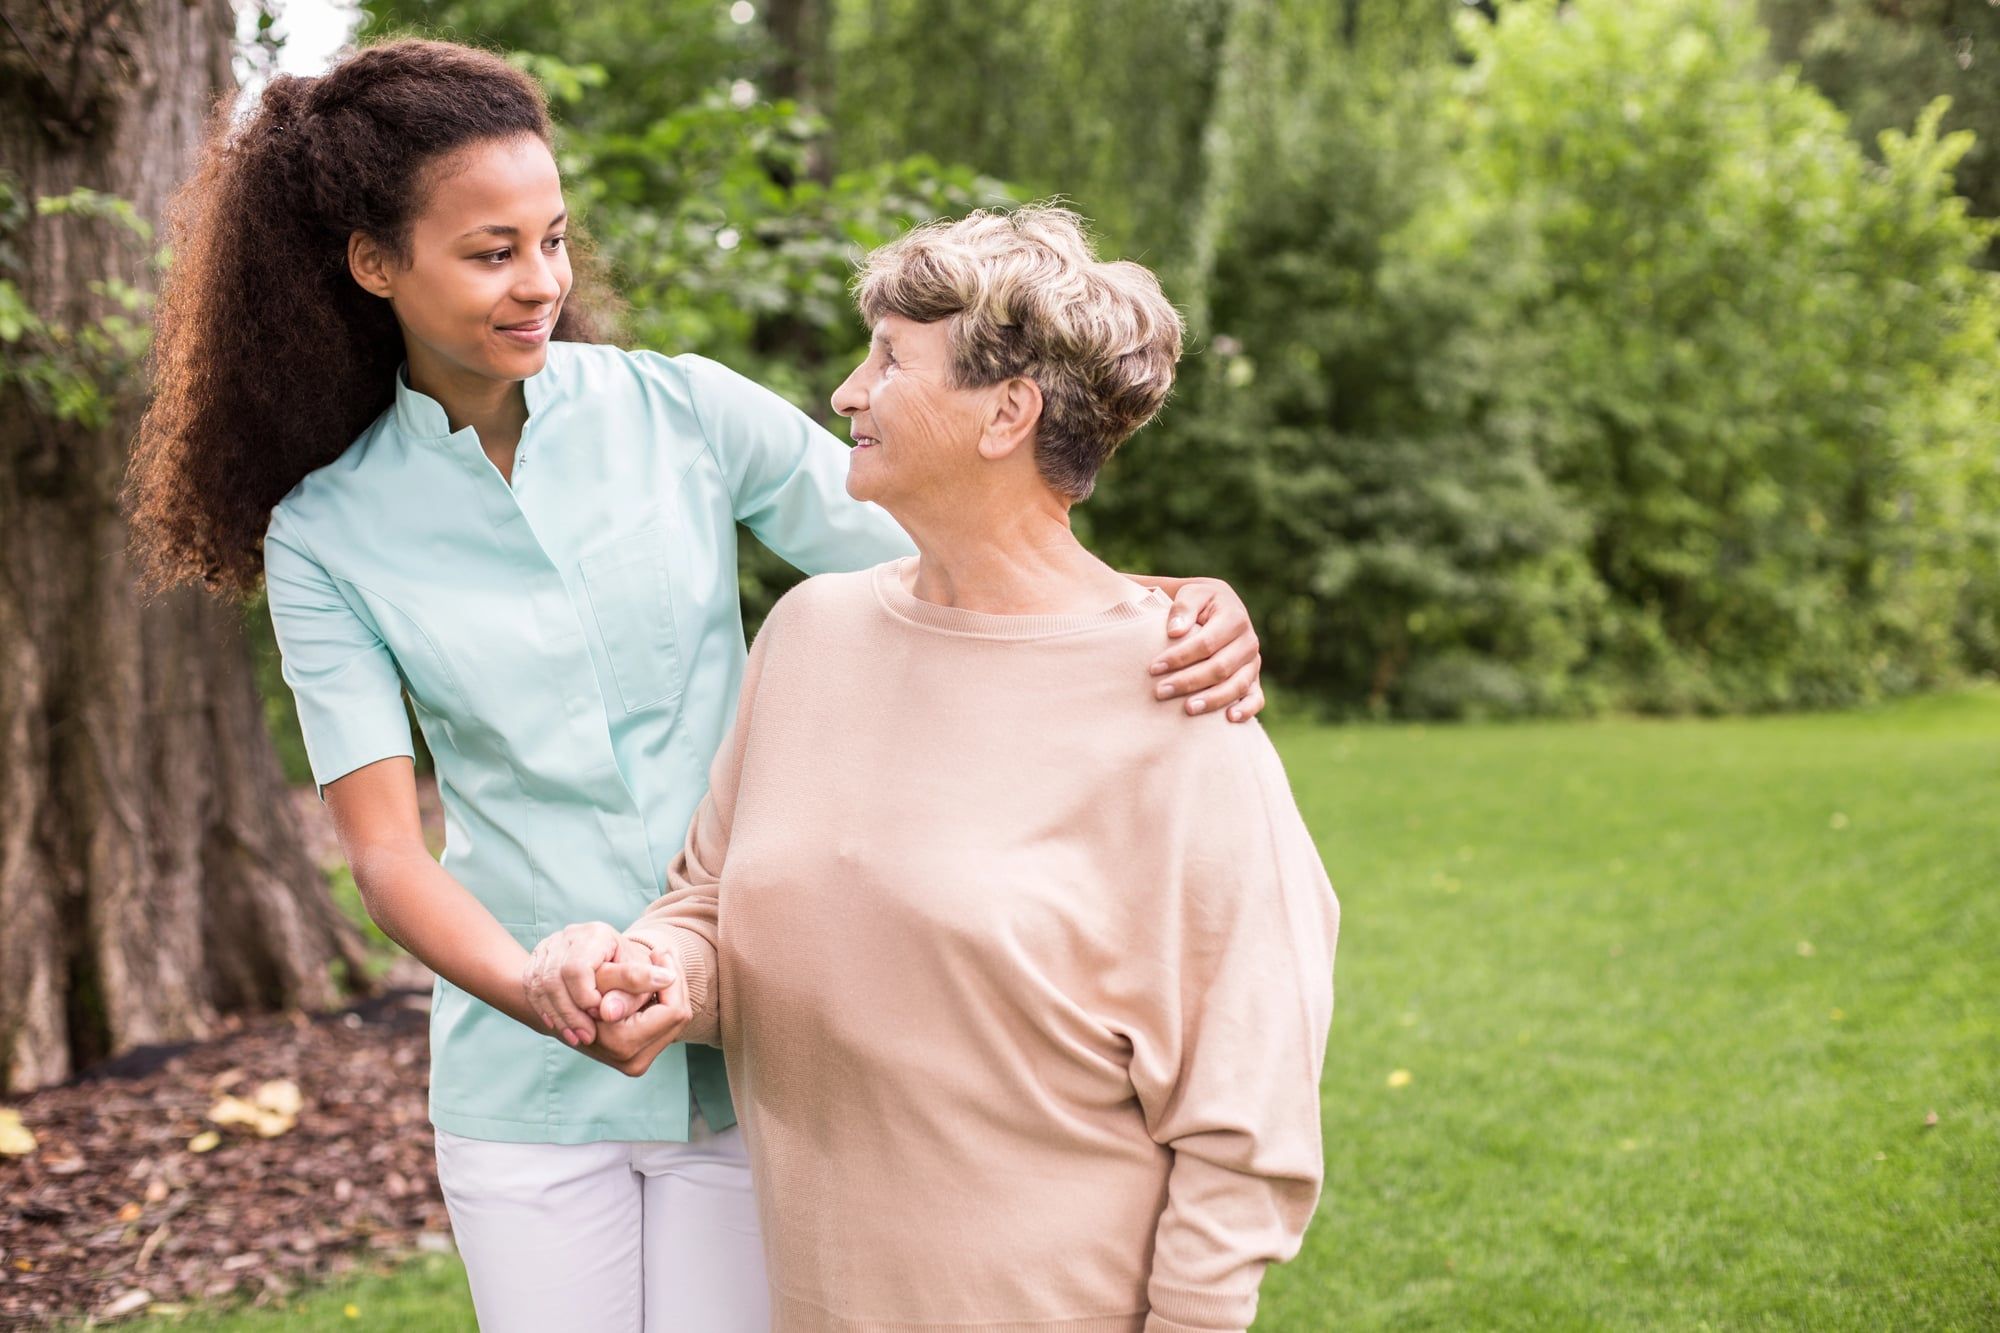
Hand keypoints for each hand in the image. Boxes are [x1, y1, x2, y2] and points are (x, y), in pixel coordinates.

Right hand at [523, 922, 669, 1046]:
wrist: (616, 963)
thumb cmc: (632, 973)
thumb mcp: (639, 980)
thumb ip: (630, 995)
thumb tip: (609, 1013)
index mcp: (596, 934)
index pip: (577, 968)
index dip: (585, 997)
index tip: (601, 1016)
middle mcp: (570, 935)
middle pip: (555, 977)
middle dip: (570, 1012)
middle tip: (586, 1036)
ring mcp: (551, 946)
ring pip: (540, 985)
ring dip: (557, 1016)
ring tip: (575, 1037)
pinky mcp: (539, 960)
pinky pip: (532, 988)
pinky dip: (545, 1010)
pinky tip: (559, 1026)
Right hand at [579, 946, 691, 1076]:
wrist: (555, 1000)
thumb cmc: (577, 979)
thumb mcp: (603, 972)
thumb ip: (630, 979)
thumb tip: (665, 979)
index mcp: (620, 1042)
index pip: (672, 1011)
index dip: (671, 976)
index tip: (660, 952)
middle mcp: (627, 1060)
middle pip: (677, 1016)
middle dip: (671, 983)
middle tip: (660, 955)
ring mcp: (633, 1061)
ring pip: (675, 1020)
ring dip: (668, 990)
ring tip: (653, 966)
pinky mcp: (636, 1056)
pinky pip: (666, 1023)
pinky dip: (659, 1000)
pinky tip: (647, 982)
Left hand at [1149, 577, 1264, 721]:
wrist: (1216, 607)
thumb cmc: (1198, 603)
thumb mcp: (1191, 594)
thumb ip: (1183, 607)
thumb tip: (1175, 632)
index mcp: (1234, 618)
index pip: (1207, 643)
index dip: (1180, 657)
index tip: (1154, 668)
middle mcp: (1248, 641)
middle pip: (1220, 667)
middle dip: (1189, 681)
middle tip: (1160, 692)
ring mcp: (1253, 662)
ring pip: (1237, 685)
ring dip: (1212, 700)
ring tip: (1187, 709)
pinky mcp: (1254, 678)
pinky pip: (1256, 697)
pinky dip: (1247, 709)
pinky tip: (1229, 719)